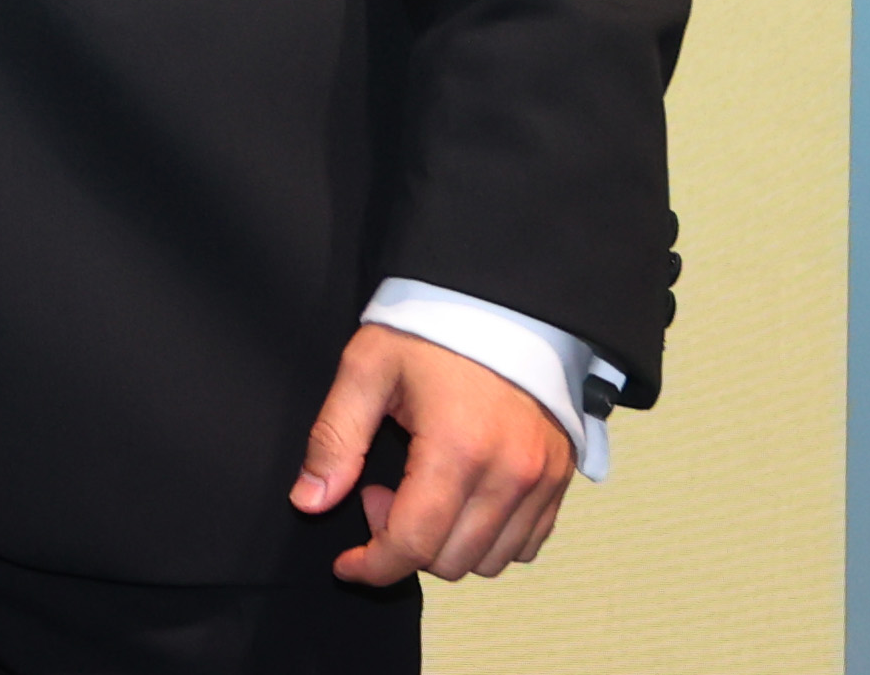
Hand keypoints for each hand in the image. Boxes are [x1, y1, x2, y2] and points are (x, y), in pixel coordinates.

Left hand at [291, 323, 574, 584]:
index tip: (348, 563)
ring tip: (421, 490)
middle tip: (380, 492)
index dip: (374, 566)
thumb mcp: (366, 369)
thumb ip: (335, 439)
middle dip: (404, 545)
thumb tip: (310, 501)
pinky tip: (460, 499)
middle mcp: (509, 475)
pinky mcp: (559, 481)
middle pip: (451, 561)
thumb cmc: (431, 332)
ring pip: (490, 562)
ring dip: (445, 546)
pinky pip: (524, 544)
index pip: (414, 544)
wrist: (503, 305)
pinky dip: (487, 539)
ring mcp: (541, 481)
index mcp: (458, 449)